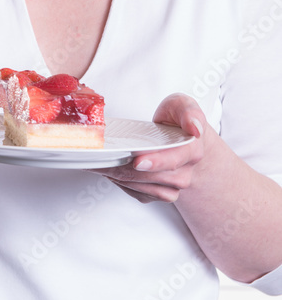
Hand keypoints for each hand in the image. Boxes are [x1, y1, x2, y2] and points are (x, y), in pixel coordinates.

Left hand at [90, 93, 208, 202]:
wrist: (179, 136)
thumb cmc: (176, 119)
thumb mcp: (182, 105)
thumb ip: (189, 112)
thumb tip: (195, 128)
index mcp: (192, 150)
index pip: (174, 160)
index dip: (155, 162)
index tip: (137, 161)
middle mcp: (186, 171)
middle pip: (155, 176)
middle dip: (128, 169)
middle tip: (106, 160)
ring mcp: (175, 184)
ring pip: (147, 188)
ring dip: (124, 178)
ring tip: (105, 165)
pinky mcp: (162, 192)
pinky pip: (142, 194)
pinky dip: (125, 185)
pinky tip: (115, 172)